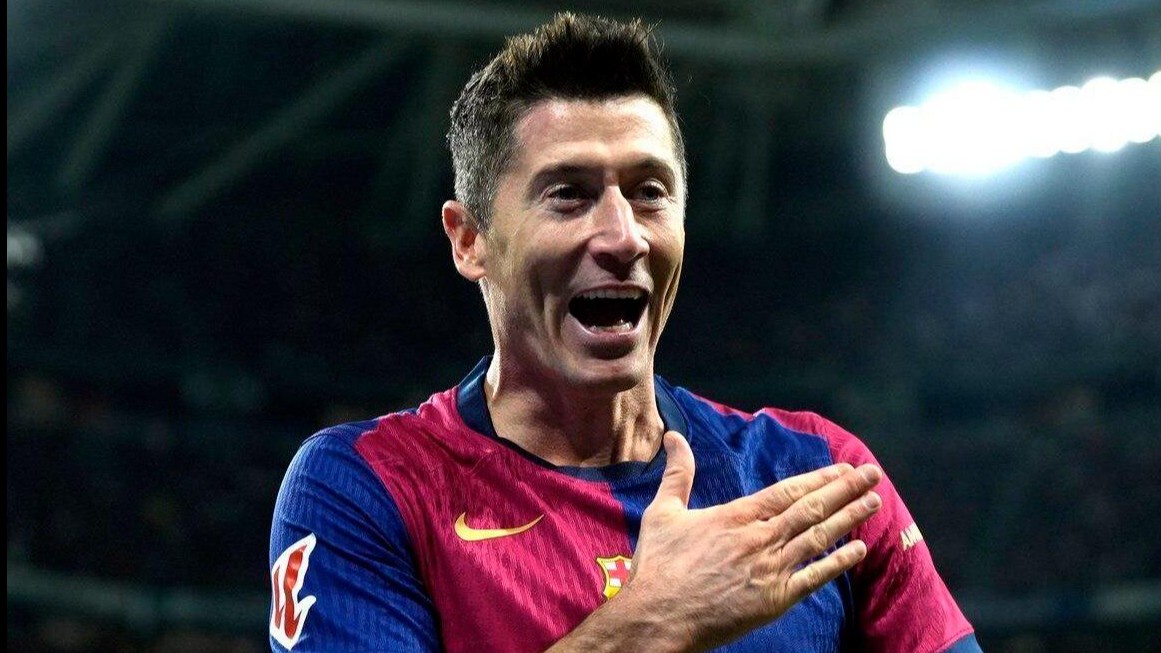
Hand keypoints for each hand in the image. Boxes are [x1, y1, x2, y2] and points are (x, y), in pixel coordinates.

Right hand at [620, 431, 881, 650]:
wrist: (659, 617)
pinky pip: (814, 578)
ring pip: (819, 538)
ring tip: (874, 503)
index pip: (788, 491)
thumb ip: (677, 474)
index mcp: (736, 516)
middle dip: (845, 489)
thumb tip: (673, 436)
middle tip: (872, 474)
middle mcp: (759, 538)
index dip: (819, 478)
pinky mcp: (774, 600)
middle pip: (811, 508)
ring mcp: (770, 569)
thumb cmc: (658, 567)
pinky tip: (859, 550)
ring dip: (849, 519)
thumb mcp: (663, 512)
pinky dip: (838, 563)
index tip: (843, 467)